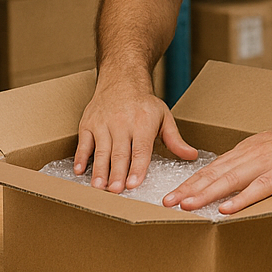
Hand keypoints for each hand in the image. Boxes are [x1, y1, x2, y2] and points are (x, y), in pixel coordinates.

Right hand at [75, 75, 197, 192]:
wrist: (121, 80)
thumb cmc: (144, 104)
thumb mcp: (164, 116)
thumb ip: (175, 139)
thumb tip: (192, 155)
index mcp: (142, 123)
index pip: (140, 149)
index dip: (137, 167)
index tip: (134, 183)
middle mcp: (121, 123)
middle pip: (119, 153)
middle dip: (117, 173)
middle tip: (116, 191)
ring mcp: (102, 123)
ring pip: (100, 150)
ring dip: (99, 170)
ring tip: (98, 187)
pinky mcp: (87, 124)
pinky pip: (83, 143)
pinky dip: (80, 157)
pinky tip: (79, 172)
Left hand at [162, 116, 271, 214]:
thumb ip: (253, 161)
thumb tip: (236, 177)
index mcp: (247, 150)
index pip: (213, 168)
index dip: (191, 181)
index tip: (172, 193)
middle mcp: (251, 155)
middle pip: (213, 173)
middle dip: (188, 188)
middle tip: (166, 202)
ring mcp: (266, 163)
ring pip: (229, 180)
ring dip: (205, 193)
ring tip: (185, 206)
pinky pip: (258, 188)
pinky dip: (240, 199)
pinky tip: (226, 208)